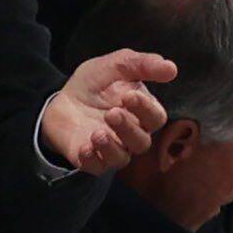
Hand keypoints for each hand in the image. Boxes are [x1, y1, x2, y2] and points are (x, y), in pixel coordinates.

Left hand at [35, 45, 171, 175]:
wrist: (60, 100)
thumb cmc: (94, 85)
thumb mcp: (115, 66)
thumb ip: (141, 65)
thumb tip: (172, 68)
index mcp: (141, 114)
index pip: (155, 118)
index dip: (146, 109)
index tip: (129, 96)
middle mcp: (131, 135)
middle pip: (141, 142)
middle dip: (128, 128)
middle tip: (112, 113)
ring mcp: (112, 150)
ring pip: (121, 158)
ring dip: (111, 146)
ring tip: (98, 133)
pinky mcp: (91, 160)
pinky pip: (96, 167)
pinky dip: (92, 159)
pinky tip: (85, 147)